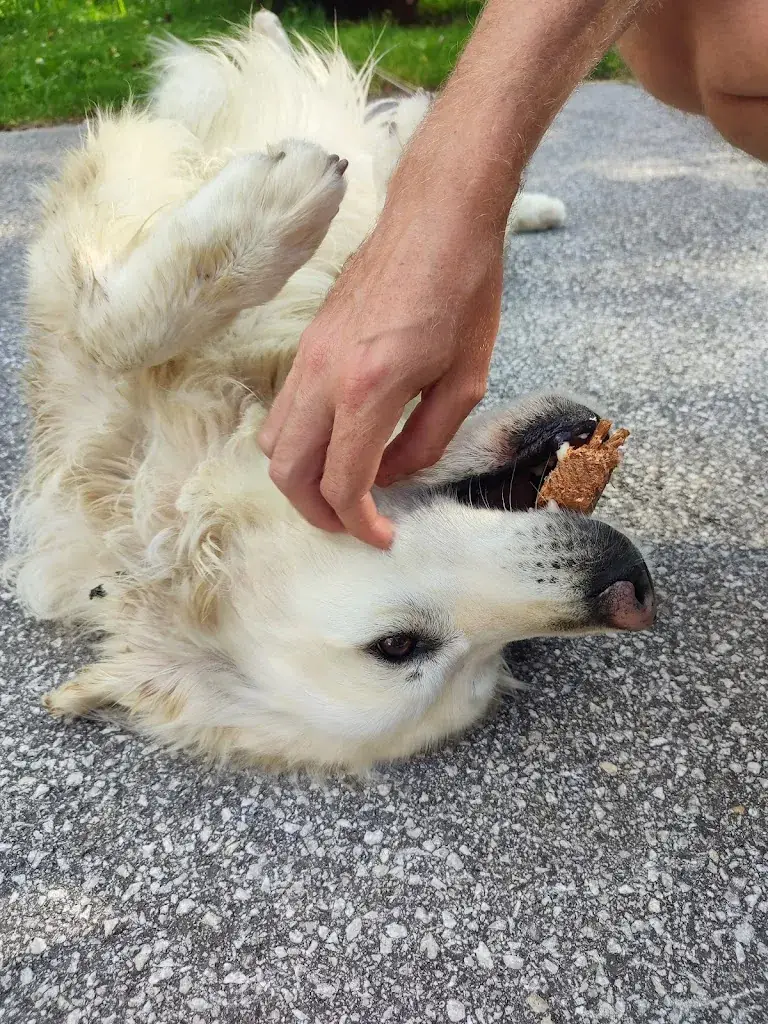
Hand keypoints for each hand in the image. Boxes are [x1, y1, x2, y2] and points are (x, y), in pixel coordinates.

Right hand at [258, 204, 504, 546]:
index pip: (342, 482)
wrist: (438, 215)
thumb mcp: (465, 381)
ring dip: (299, 478)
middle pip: (287, 472)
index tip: (383, 536)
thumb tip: (391, 474)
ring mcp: (308, 356)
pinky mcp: (308, 342)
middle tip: (353, 523)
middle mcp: (323, 377)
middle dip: (316, 512)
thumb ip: (426, 441)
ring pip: (273, 441)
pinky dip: (300, 442)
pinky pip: (283, 408)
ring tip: (341, 487)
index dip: (359, 523)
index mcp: (367, 389)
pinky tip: (339, 441)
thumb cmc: (465, 291)